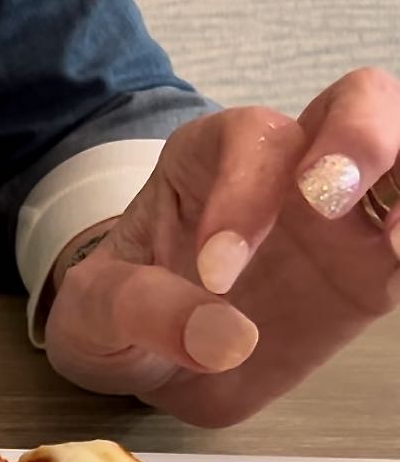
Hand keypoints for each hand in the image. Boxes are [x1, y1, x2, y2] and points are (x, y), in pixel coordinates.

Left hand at [45, 68, 399, 425]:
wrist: (141, 359)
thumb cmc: (113, 312)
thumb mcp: (92, 309)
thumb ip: (140, 309)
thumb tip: (225, 340)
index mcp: (209, 157)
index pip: (251, 138)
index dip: (245, 193)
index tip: (218, 274)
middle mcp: (287, 169)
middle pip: (361, 102)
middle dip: (363, 135)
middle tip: (324, 199)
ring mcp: (340, 219)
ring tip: (392, 242)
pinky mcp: (372, 273)